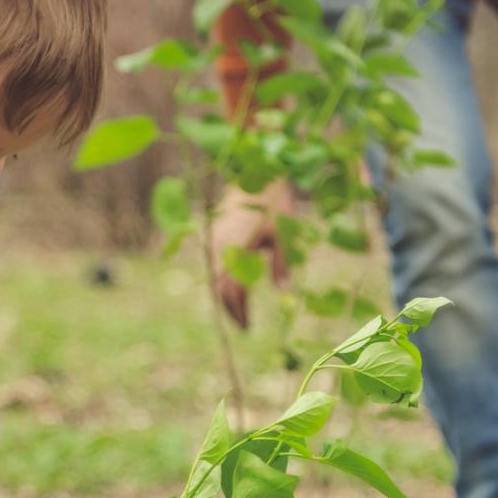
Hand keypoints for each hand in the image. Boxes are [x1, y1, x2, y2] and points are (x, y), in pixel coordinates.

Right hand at [208, 182, 293, 328]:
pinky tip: (233, 285)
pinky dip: (221, 280)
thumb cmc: (274, 202)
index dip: (239, 312)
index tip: (248, 327)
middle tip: (243, 324)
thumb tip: (284, 293)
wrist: (254, 170)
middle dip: (230, 309)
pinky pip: (214, 265)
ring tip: (238, 309)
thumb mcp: (283, 234)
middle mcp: (220, 248)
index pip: (233, 292)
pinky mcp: (214, 234)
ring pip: (214, 277)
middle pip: (219, 288)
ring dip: (224, 295)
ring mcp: (213, 241)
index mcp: (236, 251)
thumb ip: (282, 264)